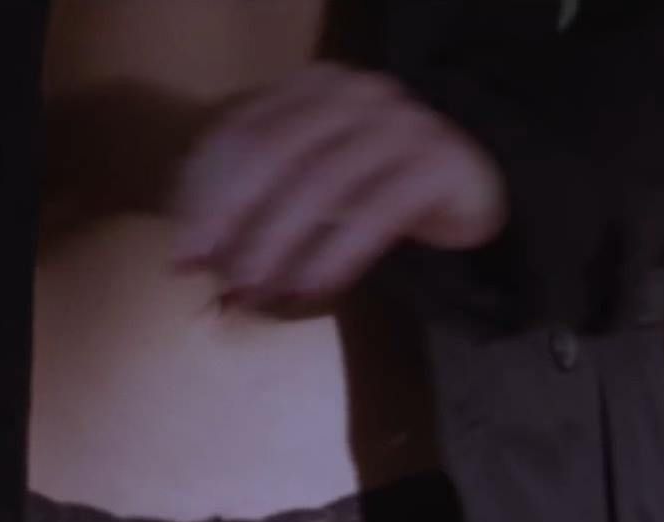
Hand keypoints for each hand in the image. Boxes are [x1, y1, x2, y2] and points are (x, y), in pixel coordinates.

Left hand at [171, 63, 506, 309]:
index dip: (203, 198)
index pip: (240, 134)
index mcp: (315, 86)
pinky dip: (334, 257)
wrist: (479, 187)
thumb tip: (195, 257)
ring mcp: (401, 124)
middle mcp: (357, 94)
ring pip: (319, 186)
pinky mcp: (438, 163)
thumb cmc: (384, 189)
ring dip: (279, 247)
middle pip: (272, 156)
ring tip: (257, 294)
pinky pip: (372, 215)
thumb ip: (262, 201)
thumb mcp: (317, 182)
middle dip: (235, 224)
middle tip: (218, 279)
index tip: (185, 257)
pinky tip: (311, 291)